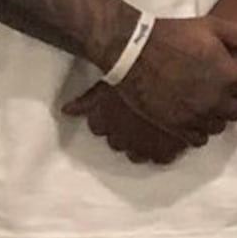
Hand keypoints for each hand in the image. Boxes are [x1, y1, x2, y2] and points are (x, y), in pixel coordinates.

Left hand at [67, 82, 193, 165]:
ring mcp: (142, 147)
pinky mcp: (164, 152)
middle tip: (135, 117)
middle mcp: (119, 138)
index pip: (97, 126)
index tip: (115, 110)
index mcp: (103, 120)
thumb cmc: (136, 79)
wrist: (170, 84)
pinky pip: (160, 158)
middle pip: (116, 142)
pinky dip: (163, 150)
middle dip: (124, 132)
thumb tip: (67, 110)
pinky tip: (167, 137)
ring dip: (141, 143)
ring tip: (151, 128)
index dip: (106, 118)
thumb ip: (86, 102)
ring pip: (136, 153)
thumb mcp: (107, 84)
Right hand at [111, 15, 236, 145]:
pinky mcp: (175, 126)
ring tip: (202, 103)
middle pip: (236, 111)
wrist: (132, 50)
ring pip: (218, 127)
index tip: (230, 78)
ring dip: (214, 117)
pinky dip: (197, 131)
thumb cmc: (173, 35)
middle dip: (230, 102)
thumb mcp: (212, 26)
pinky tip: (190, 117)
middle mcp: (216, 99)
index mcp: (228, 75)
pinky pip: (198, 140)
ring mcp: (195, 115)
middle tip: (216, 91)